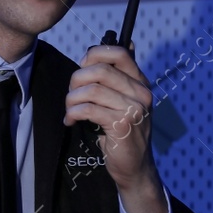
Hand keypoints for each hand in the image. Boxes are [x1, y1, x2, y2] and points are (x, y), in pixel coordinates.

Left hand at [63, 41, 166, 212]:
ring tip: (70, 110)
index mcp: (141, 83)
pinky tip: (72, 121)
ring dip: (72, 99)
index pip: (120, 53)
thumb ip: (121, 79)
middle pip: (100, 70)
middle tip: (72, 95)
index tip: (82, 67)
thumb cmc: (124, 134)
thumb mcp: (127, 102)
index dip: (94, 55)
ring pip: (92, 90)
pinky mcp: (122, 125)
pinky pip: (89, 109)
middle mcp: (141, 93)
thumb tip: (127, 43)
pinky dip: (73, 114)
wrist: (136, 168)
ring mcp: (134, 109)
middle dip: (76, 80)